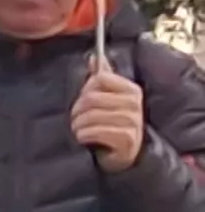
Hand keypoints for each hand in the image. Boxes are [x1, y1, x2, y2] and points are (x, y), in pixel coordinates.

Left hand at [75, 57, 146, 171]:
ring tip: (78, 129)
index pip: (100, 78)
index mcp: (131, 90)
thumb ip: (102, 77)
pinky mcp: (126, 138)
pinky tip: (84, 138)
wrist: (123, 154)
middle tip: (76, 119)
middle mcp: (134, 103)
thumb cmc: (111, 123)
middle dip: (77, 110)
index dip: (85, 89)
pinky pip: (95, 131)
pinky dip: (83, 135)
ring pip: (91, 116)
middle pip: (91, 98)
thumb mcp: (108, 98)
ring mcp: (132, 121)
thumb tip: (94, 57)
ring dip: (78, 125)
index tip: (83, 100)